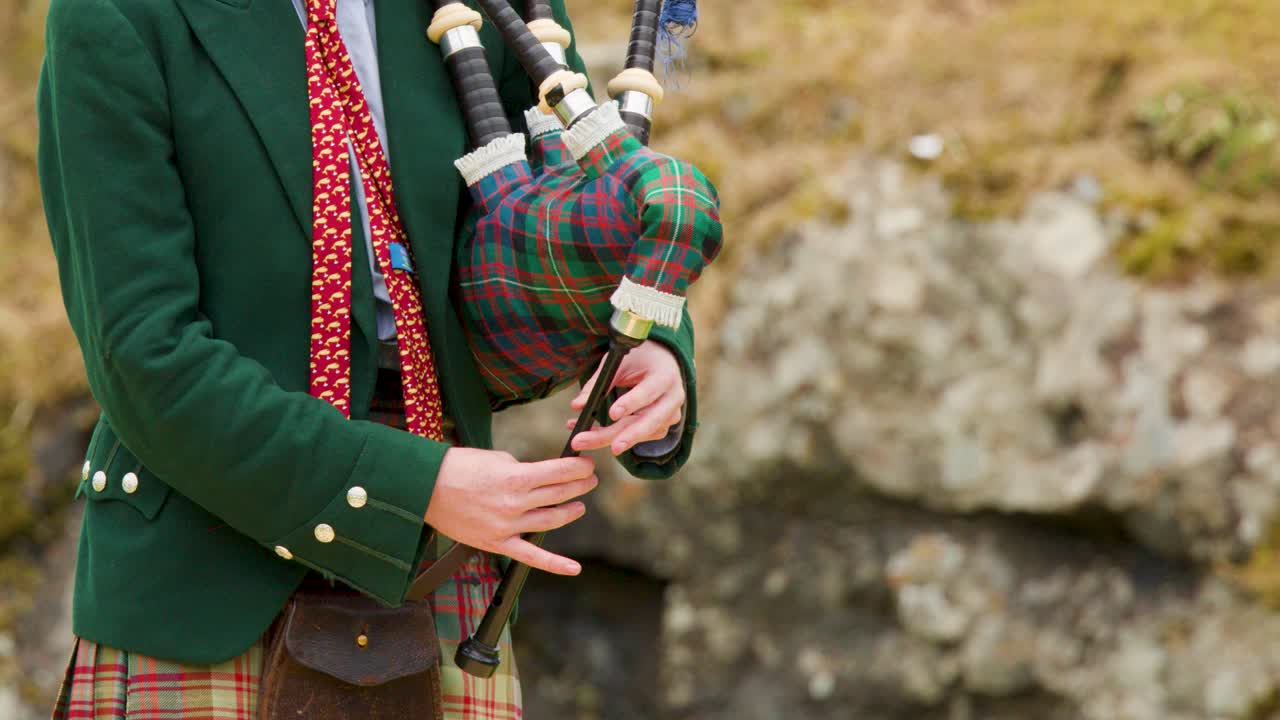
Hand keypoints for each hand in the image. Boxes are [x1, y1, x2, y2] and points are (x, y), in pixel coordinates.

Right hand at [424, 447, 597, 574]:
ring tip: (579, 505)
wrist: (426, 488)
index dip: (578, 467)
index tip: (587, 464)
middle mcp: (515, 504)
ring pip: (551, 521)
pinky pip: (531, 556)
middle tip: (590, 478)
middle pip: (560, 495)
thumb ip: (522, 469)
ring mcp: (508, 526)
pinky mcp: (497, 543)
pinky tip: (574, 568)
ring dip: (571, 511)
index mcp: (516, 478)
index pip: (560, 472)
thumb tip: (542, 476)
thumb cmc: (459, 467)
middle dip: (580, 484)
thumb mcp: (497, 458)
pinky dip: (554, 564)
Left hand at [566, 340, 684, 455]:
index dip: (631, 403)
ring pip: (643, 434)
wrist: (662, 362)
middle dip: (627, 436)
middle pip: (651, 421)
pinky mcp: (663, 426)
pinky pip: (641, 438)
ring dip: (611, 438)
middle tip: (608, 447)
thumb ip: (599, 383)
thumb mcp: (618, 363)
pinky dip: (616, 438)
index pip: (648, 392)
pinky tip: (593, 435)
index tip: (612, 413)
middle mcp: (673, 398)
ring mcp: (671, 415)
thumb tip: (577, 406)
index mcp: (665, 376)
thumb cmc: (640, 359)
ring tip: (583, 439)